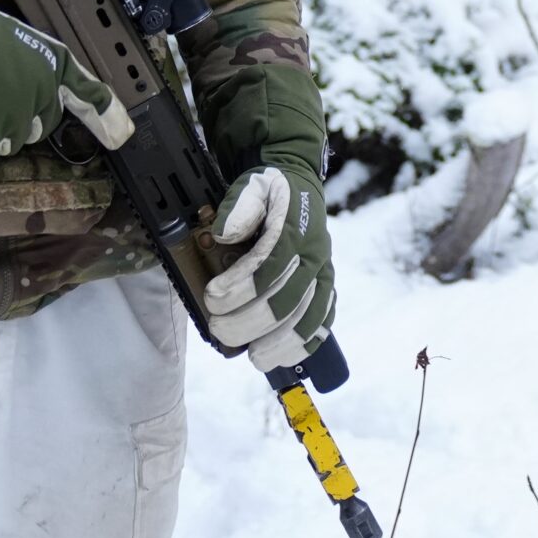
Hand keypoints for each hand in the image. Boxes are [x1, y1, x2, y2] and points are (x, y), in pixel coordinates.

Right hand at [0, 0, 133, 169]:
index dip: (108, 118)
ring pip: (12, 143)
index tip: (120, 137)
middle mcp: (45, 95)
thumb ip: (35, 70)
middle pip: (41, 127)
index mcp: (57, 67)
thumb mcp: (24, 41)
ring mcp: (18, 117)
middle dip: (20, 120)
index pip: (93, 96)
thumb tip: (26, 91)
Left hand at [205, 163, 336, 373]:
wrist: (299, 180)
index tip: (213, 298)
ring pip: (309, 314)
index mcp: (294, 228)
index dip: (241, 288)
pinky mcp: (325, 283)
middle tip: (220, 329)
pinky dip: (307, 341)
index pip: (269, 266)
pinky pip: (324, 317)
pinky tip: (286, 357)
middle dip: (251, 320)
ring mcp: (323, 269)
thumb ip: (239, 206)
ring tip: (255, 356)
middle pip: (288, 298)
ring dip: (281, 341)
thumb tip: (225, 234)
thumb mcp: (251, 184)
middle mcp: (314, 252)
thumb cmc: (269, 188)